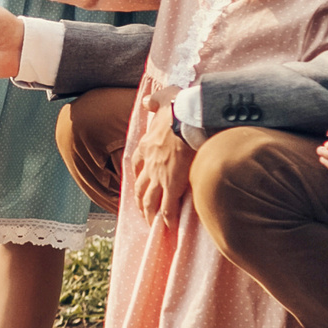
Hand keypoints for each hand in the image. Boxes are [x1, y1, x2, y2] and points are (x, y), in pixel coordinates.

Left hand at [127, 77, 194, 216]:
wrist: (189, 118)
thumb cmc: (180, 107)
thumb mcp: (163, 100)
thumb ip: (156, 101)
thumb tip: (148, 100)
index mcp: (147, 145)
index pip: (137, 164)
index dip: (138, 175)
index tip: (139, 181)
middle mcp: (149, 163)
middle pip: (140, 187)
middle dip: (140, 200)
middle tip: (142, 210)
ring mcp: (160, 176)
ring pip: (149, 201)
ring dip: (149, 213)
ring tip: (150, 223)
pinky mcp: (173, 185)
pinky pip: (168, 208)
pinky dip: (166, 219)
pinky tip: (168, 228)